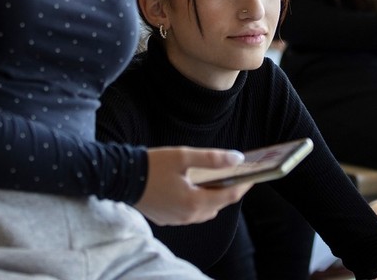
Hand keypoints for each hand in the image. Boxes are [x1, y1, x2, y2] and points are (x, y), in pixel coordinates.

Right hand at [135, 147, 250, 225]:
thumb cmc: (152, 165)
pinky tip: (195, 187)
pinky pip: (191, 213)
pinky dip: (198, 201)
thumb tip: (237, 158)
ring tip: (218, 179)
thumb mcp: (182, 156)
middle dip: (229, 189)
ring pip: (205, 210)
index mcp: (194, 202)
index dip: (244, 184)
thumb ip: (212, 158)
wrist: (121, 178)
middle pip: (218, 204)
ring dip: (213, 196)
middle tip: (238, 174)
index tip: (254, 174)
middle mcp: (188, 216)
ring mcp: (178, 220)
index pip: (229, 195)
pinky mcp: (168, 219)